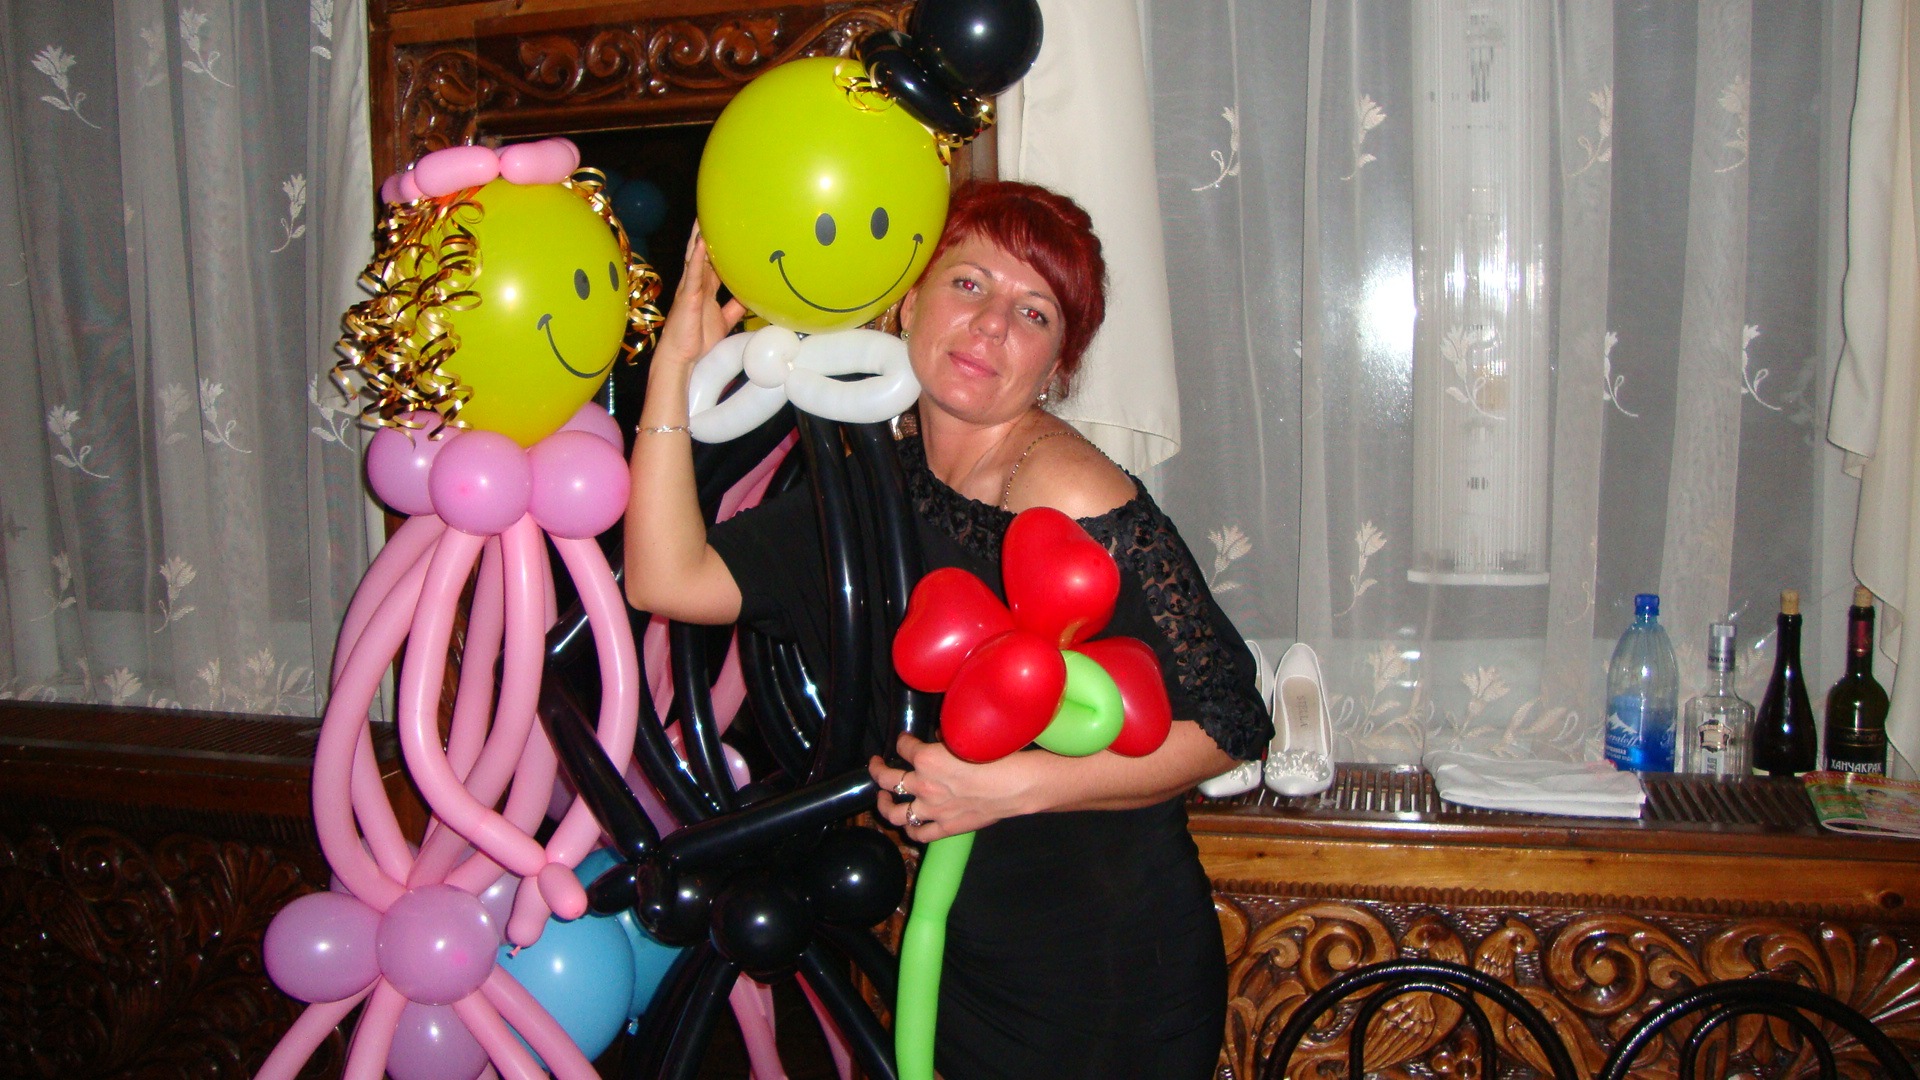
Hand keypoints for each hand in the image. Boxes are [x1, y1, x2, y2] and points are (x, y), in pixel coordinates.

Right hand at [654, 227, 747, 370]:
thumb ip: (735, 307)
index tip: (725, 230)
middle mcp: (696, 284)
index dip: (718, 247)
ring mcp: (690, 288)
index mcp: (705, 289)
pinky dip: (696, 258)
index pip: (713, 262)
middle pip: (702, 254)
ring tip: (703, 218)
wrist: (683, 357)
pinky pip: (693, 274)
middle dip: (705, 235)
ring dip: (699, 238)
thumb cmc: (699, 338)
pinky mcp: (688, 296)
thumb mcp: (724, 319)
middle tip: (712, 214)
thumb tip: (751, 296)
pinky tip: (701, 244)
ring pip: (695, 258)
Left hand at [868, 734, 1045, 841]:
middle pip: (887, 779)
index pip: (904, 746)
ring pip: (893, 813)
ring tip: (883, 798)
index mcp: (927, 759)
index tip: (905, 739)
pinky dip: (910, 830)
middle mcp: (923, 785)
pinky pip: (918, 833)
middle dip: (877, 770)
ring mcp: (932, 810)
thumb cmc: (998, 758)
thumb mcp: (968, 739)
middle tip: (876, 764)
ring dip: (884, 804)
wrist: (1018, 787)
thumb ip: (947, 740)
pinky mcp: (944, 828)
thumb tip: (941, 740)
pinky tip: (910, 824)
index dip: (903, 740)